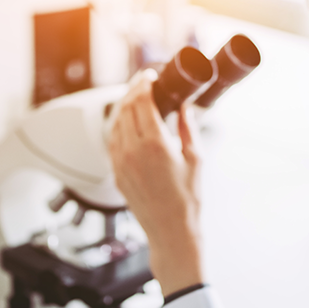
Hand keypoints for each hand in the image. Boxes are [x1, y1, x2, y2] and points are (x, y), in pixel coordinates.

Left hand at [107, 70, 203, 298]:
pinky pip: (112, 141)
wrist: (172, 231)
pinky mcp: (116, 173)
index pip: (142, 103)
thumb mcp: (196, 159)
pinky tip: (128, 123)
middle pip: (125, 109)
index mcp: (155, 145)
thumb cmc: (188, 199)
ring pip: (115, 123)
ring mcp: (120, 162)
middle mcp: (133, 151)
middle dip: (133, 91)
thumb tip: (184, 107)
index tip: (150, 76)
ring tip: (135, 99)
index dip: (144, 84)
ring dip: (124, 107)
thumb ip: (187, 128)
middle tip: (143, 82)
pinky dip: (119, 126)